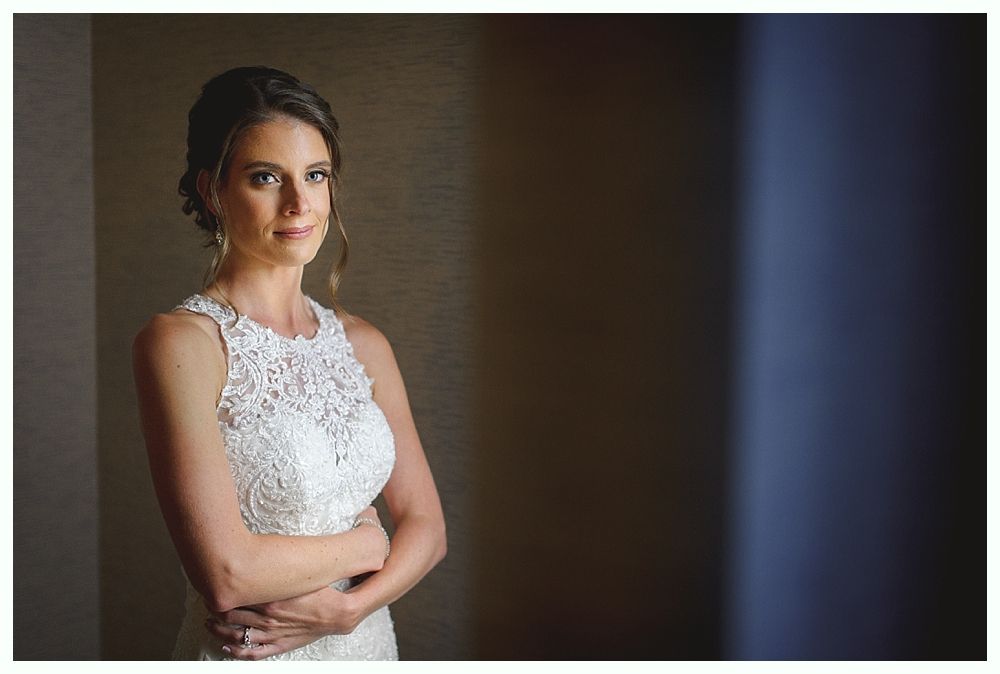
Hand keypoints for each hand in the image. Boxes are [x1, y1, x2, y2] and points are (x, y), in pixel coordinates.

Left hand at [206, 585, 362, 659]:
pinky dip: (237, 653)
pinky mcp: (279, 645)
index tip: (213, 586)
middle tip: (208, 602)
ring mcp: (272, 634)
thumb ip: (276, 571)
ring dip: (220, 631)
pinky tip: (227, 648)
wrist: (337, 613)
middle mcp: (267, 618)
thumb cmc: (318, 593)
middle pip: (231, 616)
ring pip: (236, 636)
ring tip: (210, 624)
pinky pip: (253, 653)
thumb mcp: (296, 576)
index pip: (236, 596)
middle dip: (216, 609)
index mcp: (270, 600)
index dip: (221, 592)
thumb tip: (258, 560)